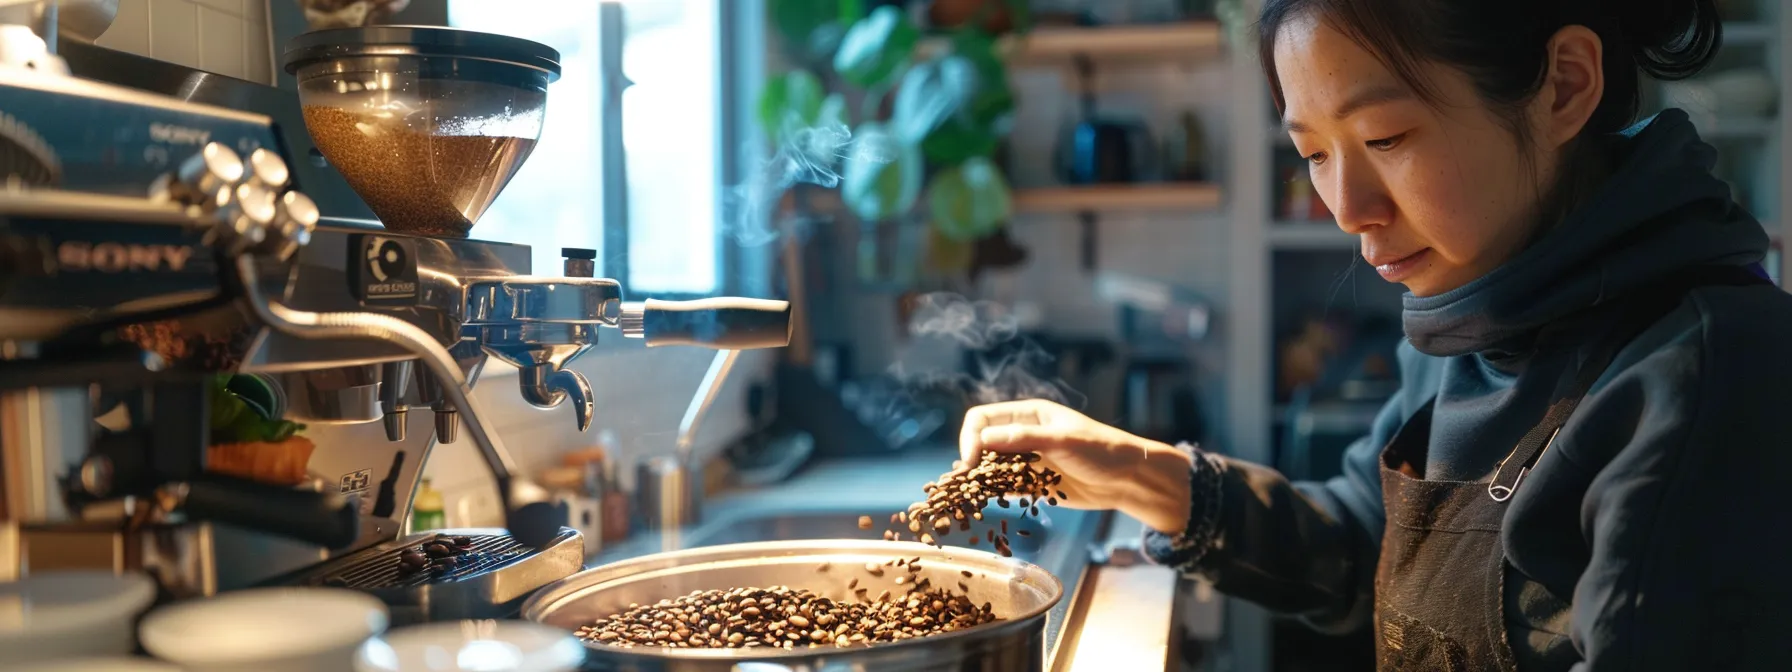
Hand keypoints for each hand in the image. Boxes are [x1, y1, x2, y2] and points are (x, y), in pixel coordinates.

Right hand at [959, 399, 1194, 533]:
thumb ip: (1023, 438)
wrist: (1129, 479)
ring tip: (967, 496)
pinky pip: (1006, 487)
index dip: (971, 437)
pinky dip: (994, 494)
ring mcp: (1028, 460)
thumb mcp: (1062, 440)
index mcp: (1029, 415)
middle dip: (971, 460)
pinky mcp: (1035, 484)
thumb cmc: (1101, 451)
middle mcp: (1024, 435)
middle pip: (983, 443)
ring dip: (980, 479)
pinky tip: (985, 505)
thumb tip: (983, 438)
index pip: (983, 418)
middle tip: (964, 482)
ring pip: (992, 467)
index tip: (971, 460)